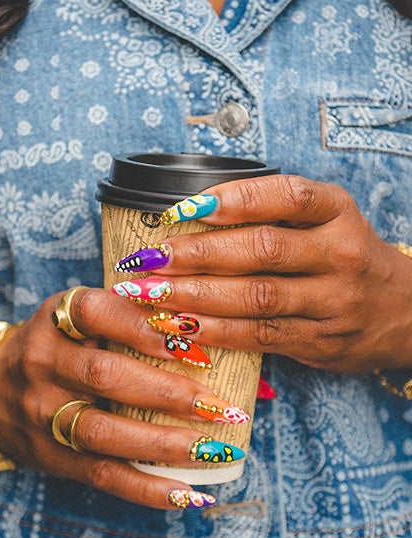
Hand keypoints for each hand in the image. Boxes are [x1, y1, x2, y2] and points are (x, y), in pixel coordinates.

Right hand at [0, 290, 244, 508]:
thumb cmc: (56, 345)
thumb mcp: (74, 316)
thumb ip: (124, 315)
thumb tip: (202, 324)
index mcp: (54, 318)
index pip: (94, 311)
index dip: (140, 325)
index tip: (189, 338)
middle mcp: (42, 362)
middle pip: (103, 376)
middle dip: (167, 392)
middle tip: (220, 406)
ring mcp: (40, 412)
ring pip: (101, 432)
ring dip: (162, 444)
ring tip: (213, 450)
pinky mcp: (48, 456)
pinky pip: (99, 474)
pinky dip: (145, 487)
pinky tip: (187, 493)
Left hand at [122, 174, 411, 375]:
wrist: (405, 310)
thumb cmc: (344, 255)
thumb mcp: (326, 220)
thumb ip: (274, 212)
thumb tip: (190, 212)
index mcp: (337, 211)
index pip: (287, 196)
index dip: (235, 199)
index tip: (185, 207)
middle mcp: (341, 253)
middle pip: (263, 249)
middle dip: (199, 254)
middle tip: (151, 257)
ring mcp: (335, 301)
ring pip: (258, 297)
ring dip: (197, 296)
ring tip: (151, 293)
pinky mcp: (323, 341)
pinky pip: (261, 335)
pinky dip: (216, 331)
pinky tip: (181, 327)